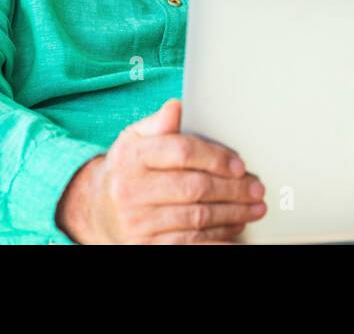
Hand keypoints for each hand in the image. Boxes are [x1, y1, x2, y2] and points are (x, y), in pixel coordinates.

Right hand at [55, 99, 265, 243]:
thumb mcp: (135, 139)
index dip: (216, 157)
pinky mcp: (147, 246)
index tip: (239, 164)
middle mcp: (131, 190)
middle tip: (256, 188)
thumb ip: (159, 124)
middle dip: (233, 189)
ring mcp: (138, 222)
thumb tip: (177, 106)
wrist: (98, 209)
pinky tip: (234, 230)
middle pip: (195, 188)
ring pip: (198, 218)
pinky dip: (218, 238)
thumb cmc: (126, 169)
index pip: (182, 151)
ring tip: (252, 208)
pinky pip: (192, 244)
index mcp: (132, 156)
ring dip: (232, 214)